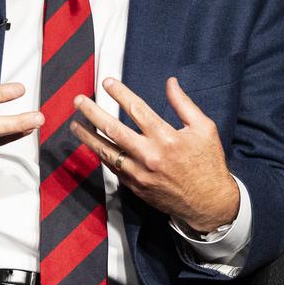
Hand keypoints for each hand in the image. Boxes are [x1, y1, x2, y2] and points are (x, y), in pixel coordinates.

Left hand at [70, 76, 238, 232]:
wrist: (209, 203)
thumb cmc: (208, 163)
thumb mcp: (204, 129)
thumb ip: (184, 104)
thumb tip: (170, 82)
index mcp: (167, 138)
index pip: (136, 110)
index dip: (119, 93)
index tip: (107, 82)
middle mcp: (150, 155)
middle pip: (113, 129)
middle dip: (92, 112)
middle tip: (78, 100)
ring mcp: (140, 173)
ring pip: (106, 151)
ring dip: (87, 136)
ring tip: (74, 124)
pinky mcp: (135, 186)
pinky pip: (112, 168)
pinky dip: (100, 155)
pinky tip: (92, 144)